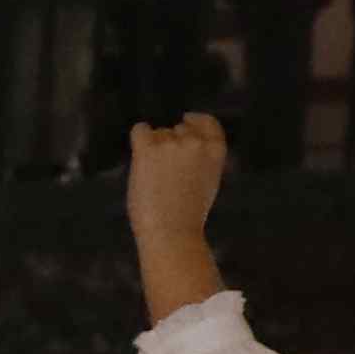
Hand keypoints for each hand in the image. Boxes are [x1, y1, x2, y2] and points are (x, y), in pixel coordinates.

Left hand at [122, 115, 229, 301]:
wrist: (171, 232)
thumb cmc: (190, 216)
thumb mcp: (209, 181)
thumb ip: (202, 160)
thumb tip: (187, 147)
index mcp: (215, 151)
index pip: (208, 122)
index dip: (195, 121)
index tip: (187, 121)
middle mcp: (195, 141)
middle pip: (178, 129)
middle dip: (171, 143)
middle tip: (166, 170)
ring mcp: (171, 143)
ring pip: (158, 133)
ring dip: (154, 148)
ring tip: (155, 177)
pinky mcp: (148, 149)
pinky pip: (139, 130)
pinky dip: (138, 139)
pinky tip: (139, 158)